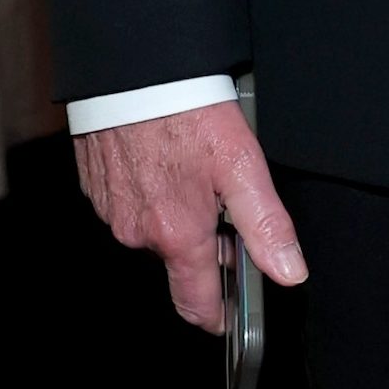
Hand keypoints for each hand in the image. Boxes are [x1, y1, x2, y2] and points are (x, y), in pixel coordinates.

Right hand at [73, 102, 306, 332]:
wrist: (131, 70)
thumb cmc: (185, 110)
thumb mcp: (242, 165)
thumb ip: (266, 224)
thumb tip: (290, 272)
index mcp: (176, 235)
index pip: (196, 303)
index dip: (217, 315)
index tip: (229, 318)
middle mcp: (138, 232)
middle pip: (179, 260)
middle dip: (204, 244)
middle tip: (224, 202)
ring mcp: (113, 211)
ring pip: (155, 229)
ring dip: (177, 213)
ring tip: (196, 169)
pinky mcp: (98, 186)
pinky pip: (130, 203)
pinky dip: (150, 191)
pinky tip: (167, 159)